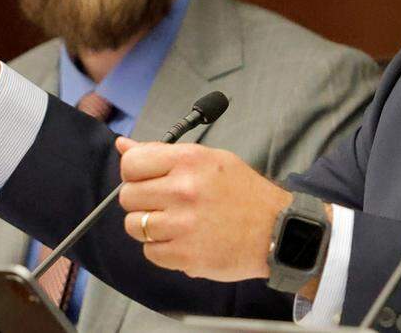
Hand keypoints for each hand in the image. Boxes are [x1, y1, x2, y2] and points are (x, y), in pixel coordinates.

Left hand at [117, 138, 291, 281]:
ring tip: (174, 223)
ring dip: (149, 227)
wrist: (277, 230)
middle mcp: (183, 190)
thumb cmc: (244, 192)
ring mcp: (183, 225)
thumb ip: (163, 153)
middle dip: (142, 201)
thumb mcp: (210, 159)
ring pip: (134, 226)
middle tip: (165, 204)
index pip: (131, 164)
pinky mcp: (185, 256)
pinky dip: (162, 249)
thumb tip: (123, 145)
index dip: (134, 173)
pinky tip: (183, 240)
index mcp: (189, 160)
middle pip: (128, 196)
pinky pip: (150, 252)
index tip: (146, 180)